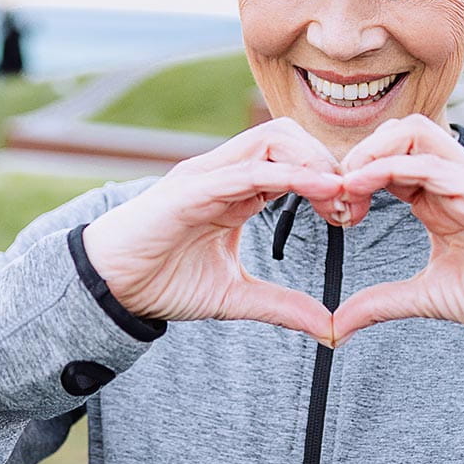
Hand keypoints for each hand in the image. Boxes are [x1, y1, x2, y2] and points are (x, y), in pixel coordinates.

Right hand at [82, 118, 344, 342]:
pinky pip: (246, 170)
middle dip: (327, 162)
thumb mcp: (234, 297)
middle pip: (288, 135)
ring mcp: (206, 176)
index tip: (352, 214)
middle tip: (351, 203)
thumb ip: (282, 307)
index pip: (293, 159)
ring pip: (271, 139)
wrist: (110, 287)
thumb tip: (329, 328)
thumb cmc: (162, 282)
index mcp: (236, 190)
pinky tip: (316, 189)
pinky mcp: (190, 188)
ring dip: (312, 161)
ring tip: (337, 195)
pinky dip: (286, 174)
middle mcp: (223, 173)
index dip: (329, 179)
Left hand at [333, 116, 463, 361]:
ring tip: (343, 187)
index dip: (351, 177)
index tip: (331, 211)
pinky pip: (432, 163)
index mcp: (439, 197)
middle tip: (332, 196)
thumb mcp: (429, 297)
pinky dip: (389, 168)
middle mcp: (454, 180)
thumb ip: (381, 303)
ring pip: (412, 132)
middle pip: (395, 132)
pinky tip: (360, 189)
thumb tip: (335, 327)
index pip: (386, 160)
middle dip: (355, 156)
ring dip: (368, 153)